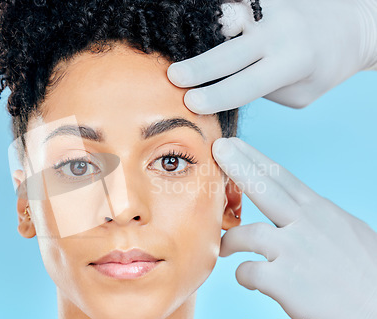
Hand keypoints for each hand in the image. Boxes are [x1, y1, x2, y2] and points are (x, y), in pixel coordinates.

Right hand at [167, 0, 376, 113]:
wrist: (351, 26)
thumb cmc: (322, 69)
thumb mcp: (299, 94)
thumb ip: (263, 91)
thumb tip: (224, 87)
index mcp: (294, 62)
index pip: (246, 84)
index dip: (216, 96)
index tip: (191, 103)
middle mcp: (282, 31)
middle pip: (230, 52)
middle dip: (199, 68)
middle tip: (173, 77)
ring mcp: (274, 8)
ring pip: (230, 19)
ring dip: (203, 34)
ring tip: (179, 47)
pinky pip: (236, 4)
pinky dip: (215, 15)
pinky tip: (198, 25)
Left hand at [212, 137, 376, 318]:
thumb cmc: (366, 274)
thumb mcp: (346, 231)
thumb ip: (316, 217)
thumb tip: (296, 208)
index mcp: (319, 212)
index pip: (281, 178)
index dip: (253, 158)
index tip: (233, 144)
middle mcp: (306, 225)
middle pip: (263, 187)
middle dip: (237, 164)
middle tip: (218, 149)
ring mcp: (294, 251)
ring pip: (247, 233)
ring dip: (230, 241)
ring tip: (224, 248)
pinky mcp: (285, 280)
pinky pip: (248, 271)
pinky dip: (243, 274)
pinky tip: (247, 279)